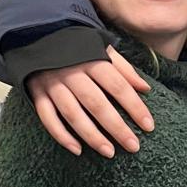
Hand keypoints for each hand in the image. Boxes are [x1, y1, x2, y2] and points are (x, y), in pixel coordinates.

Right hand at [26, 45, 153, 157]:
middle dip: (117, 127)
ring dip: (92, 136)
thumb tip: (145, 88)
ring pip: (73, 114)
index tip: (149, 126)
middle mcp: (72, 73)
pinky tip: (77, 150)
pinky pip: (48, 118)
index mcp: (92, 60)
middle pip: (97, 104)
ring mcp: (53, 85)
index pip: (118, 86)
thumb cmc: (77, 46)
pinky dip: (61, 135)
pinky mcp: (37, 94)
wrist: (37, 34)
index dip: (135, 107)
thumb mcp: (102, 49)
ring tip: (109, 152)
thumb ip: (124, 69)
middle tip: (133, 146)